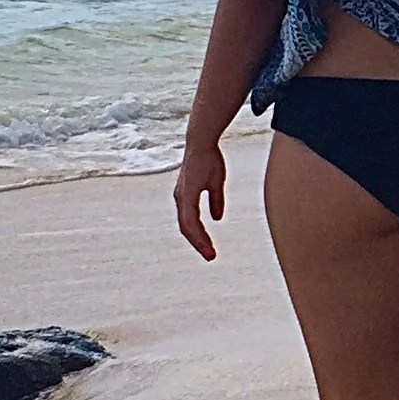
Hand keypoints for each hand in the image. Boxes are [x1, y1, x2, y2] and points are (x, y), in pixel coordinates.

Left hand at [175, 138, 226, 259]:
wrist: (202, 142)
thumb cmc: (208, 158)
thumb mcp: (215, 183)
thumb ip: (215, 201)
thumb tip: (217, 217)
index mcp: (186, 197)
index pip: (190, 223)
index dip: (200, 237)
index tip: (210, 249)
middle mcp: (181, 199)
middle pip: (187, 229)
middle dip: (199, 244)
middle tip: (210, 256)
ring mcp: (182, 198)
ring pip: (187, 227)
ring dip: (198, 242)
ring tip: (210, 254)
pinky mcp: (186, 195)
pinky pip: (189, 219)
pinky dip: (197, 232)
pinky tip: (204, 240)